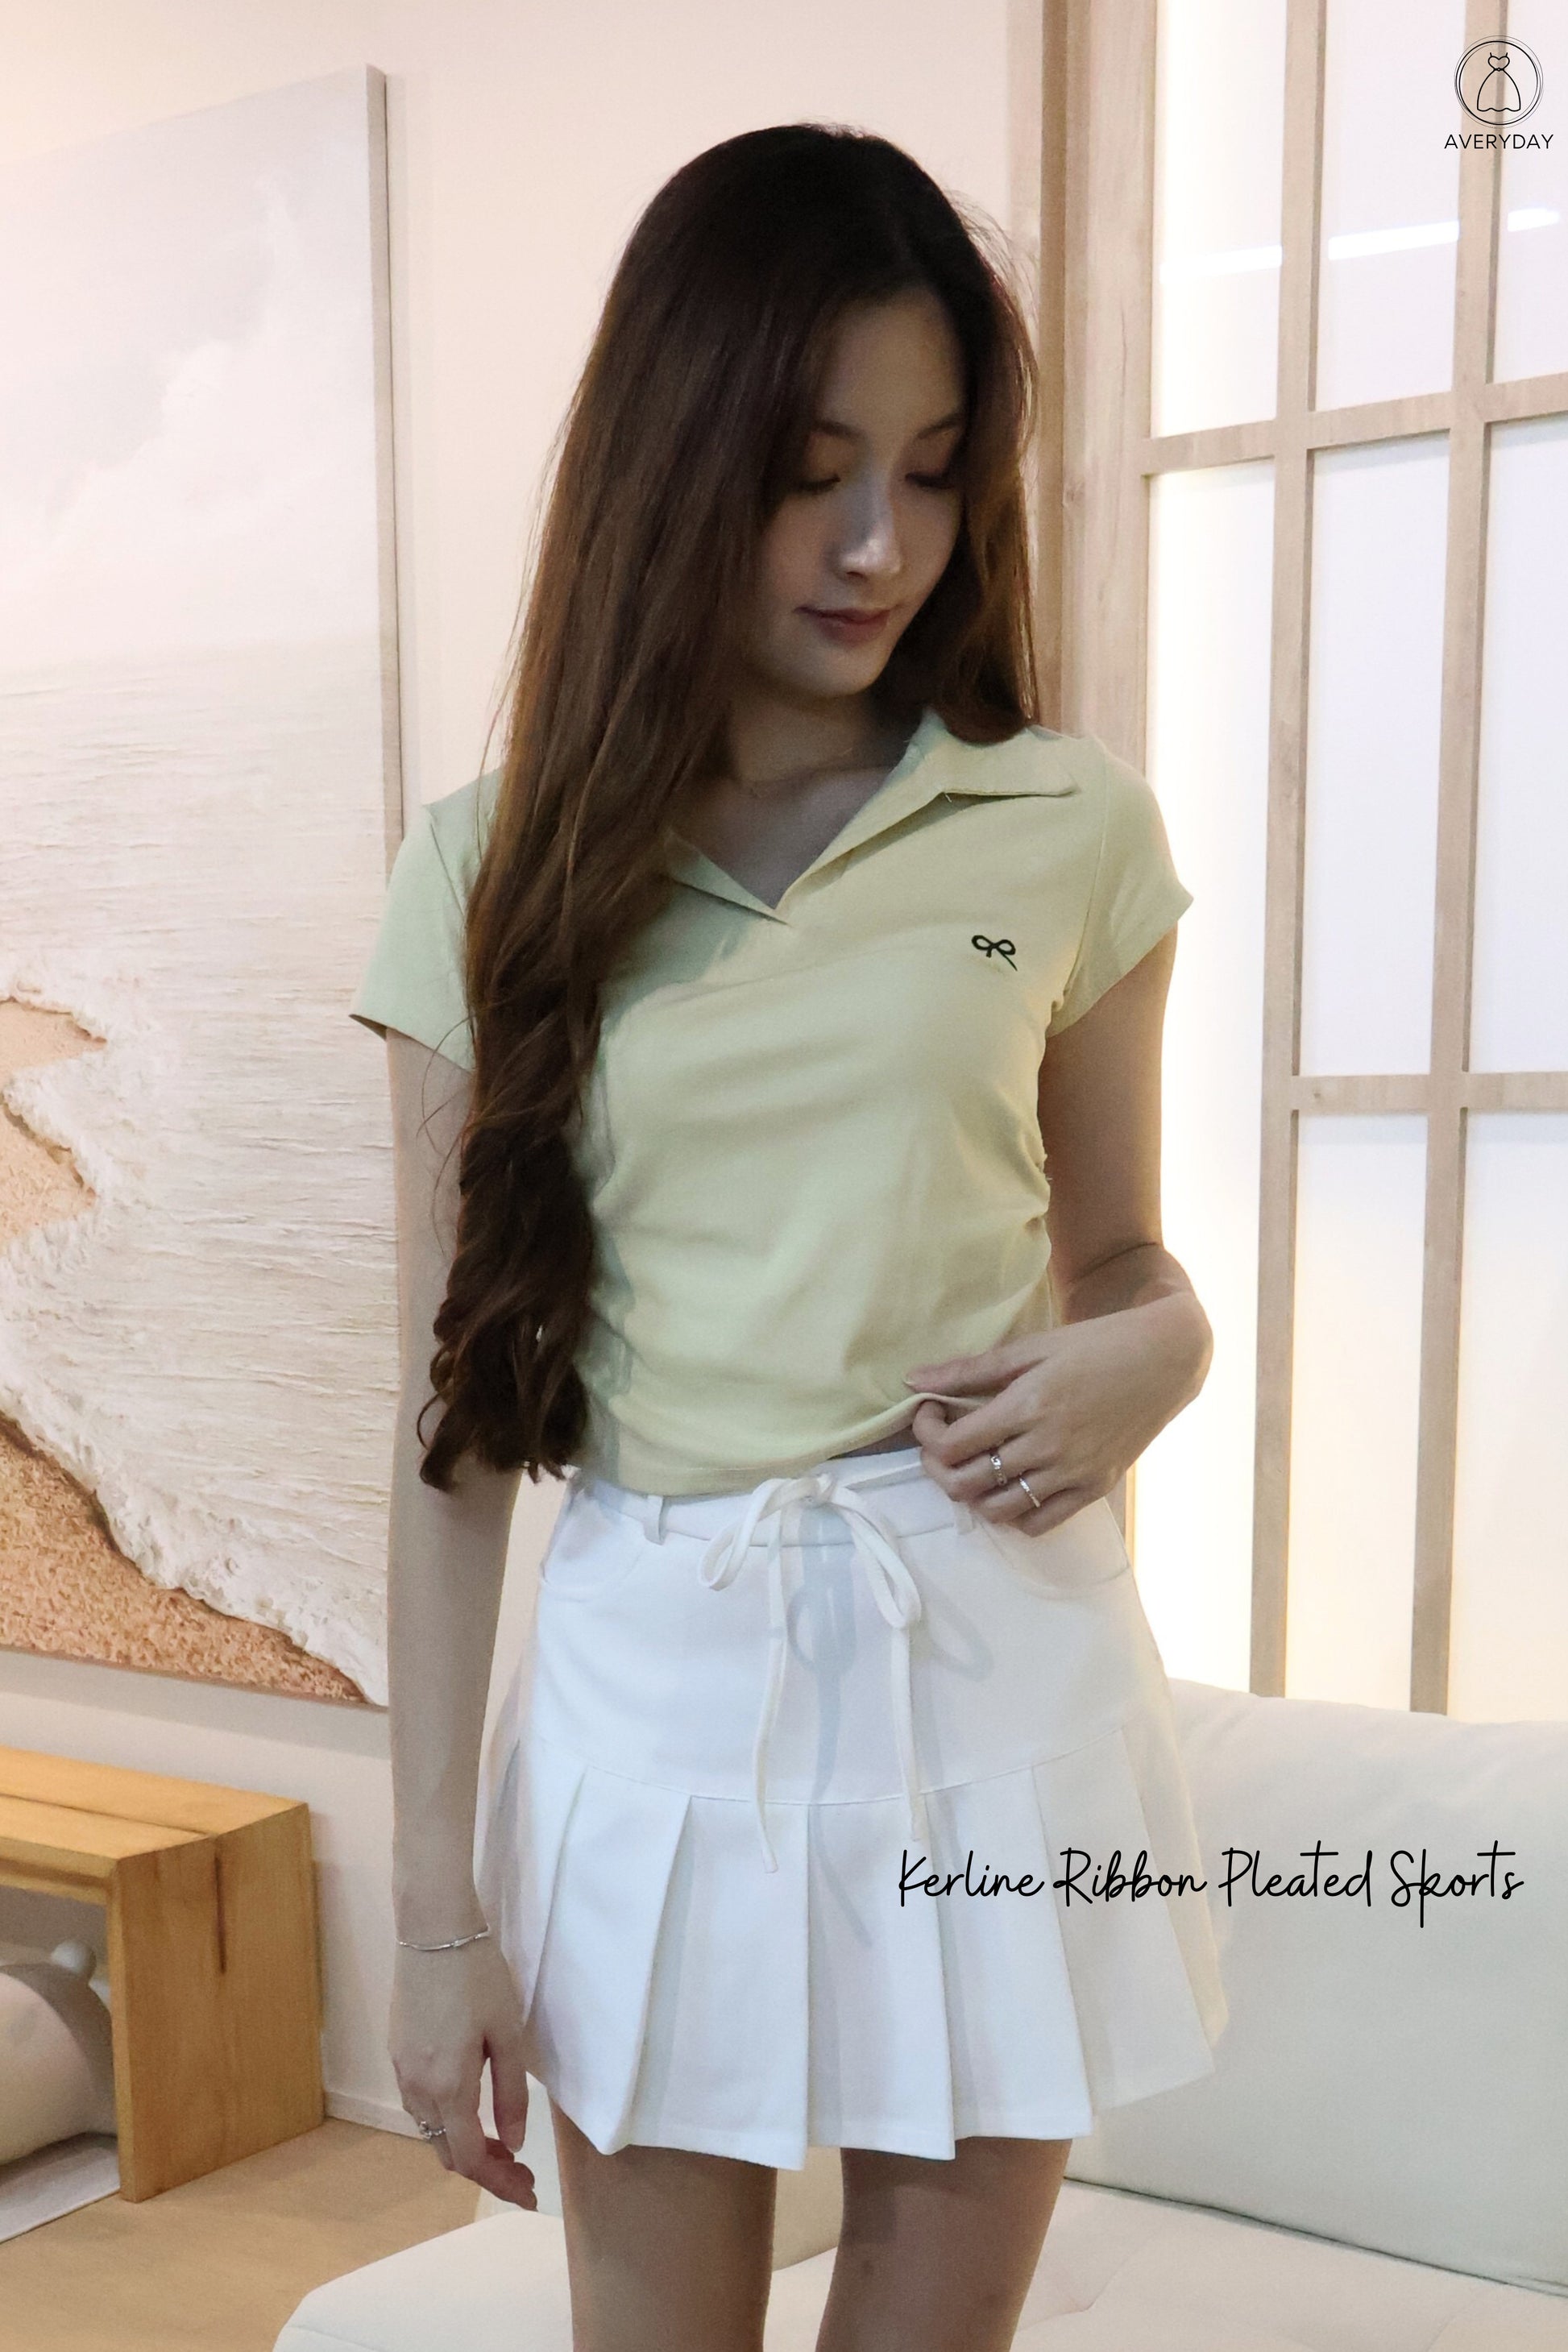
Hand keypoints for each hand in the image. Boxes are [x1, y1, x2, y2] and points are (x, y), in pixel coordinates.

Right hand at [390, 1937, 538, 2208]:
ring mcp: (402, 2071)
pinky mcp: (398, 2053)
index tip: (528, 2192)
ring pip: (430, 2131)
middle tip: (521, 2169)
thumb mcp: (508, 2033)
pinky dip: (446, 2122)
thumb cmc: (479, 1976)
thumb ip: (510, 2093)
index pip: (471, 2159)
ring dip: (463, 2146)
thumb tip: (514, 2142)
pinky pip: (420, 2106)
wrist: (433, 1930)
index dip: (500, 2183)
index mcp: (448, 2086)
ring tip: (502, 2142)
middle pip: (447, 2153)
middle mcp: (418, 2087)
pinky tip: (470, 2109)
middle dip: (485, 2170)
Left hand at [905, 1300, 1205, 1537]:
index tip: (930, 1415)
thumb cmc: (1094, 1345)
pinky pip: (1040, 1523)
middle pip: (966, 1484)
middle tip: (942, 1445)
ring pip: (998, 1510)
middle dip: (938, 1467)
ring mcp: (1073, 1472)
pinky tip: (1010, 1486)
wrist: (1164, 1360)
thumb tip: (912, 1380)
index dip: (927, 1434)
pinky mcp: (1094, 1488)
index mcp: (1026, 1405)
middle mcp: (1047, 1445)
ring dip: (973, 1494)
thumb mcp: (1031, 1348)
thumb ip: (970, 1369)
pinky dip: (1014, 1514)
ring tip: (974, 1466)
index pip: (952, 1445)